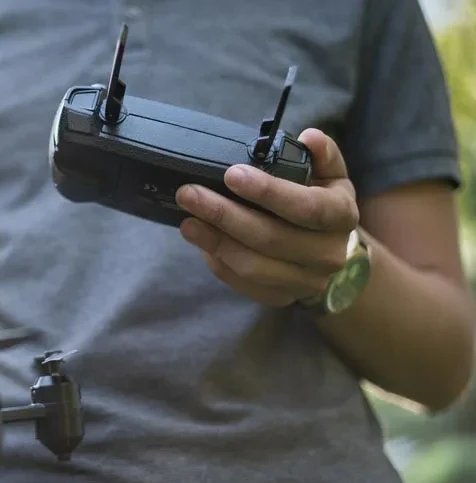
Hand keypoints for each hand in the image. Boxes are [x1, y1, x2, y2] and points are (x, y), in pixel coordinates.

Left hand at [175, 128, 357, 306]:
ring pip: (252, 266)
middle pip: (271, 238)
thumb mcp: (329, 174)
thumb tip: (310, 137)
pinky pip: (242, 284)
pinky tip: (201, 241)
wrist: (328, 251)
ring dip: (214, 241)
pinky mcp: (281, 298)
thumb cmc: (321, 202)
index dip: (269, 192)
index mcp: (342, 217)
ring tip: (187, 220)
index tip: (231, 174)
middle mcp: (328, 254)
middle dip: (225, 214)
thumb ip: (321, 154)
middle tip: (189, 193)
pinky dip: (218, 262)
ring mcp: (305, 282)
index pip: (307, 207)